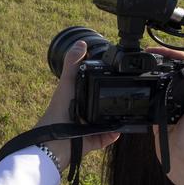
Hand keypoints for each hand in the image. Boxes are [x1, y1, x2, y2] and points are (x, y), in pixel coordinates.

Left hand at [34, 40, 118, 164]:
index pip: (94, 86)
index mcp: (78, 96)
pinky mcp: (92, 141)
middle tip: (127, 93)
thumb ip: (73, 64)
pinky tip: (120, 129)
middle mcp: (83, 111)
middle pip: (103, 103)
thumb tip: (81, 42)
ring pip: (108, 120)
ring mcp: (88, 127)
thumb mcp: (67, 84)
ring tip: (128, 111)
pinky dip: (114, 134)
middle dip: (114, 100)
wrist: (55, 141)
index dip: (103, 81)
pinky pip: (108, 137)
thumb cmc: (59, 111)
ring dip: (117, 117)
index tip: (118, 75)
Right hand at [146, 47, 183, 184]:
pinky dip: (148, 90)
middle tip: (146, 55)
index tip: (158, 52)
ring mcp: (175, 106)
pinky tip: (139, 86)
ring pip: (164, 83)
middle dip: (163, 60)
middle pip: (176, 71)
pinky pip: (154, 99)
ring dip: (154, 73)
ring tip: (141, 66)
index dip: (175, 56)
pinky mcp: (163, 116)